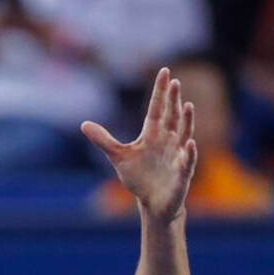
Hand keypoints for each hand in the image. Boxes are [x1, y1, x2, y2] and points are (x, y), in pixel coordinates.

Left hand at [82, 68, 197, 221]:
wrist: (152, 202)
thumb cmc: (138, 176)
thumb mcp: (118, 156)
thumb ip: (103, 140)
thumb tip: (83, 124)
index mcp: (152, 135)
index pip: (157, 109)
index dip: (161, 92)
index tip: (165, 72)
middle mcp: (168, 141)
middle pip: (171, 117)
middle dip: (173, 100)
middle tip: (175, 82)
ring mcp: (177, 156)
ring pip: (183, 134)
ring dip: (186, 121)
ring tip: (187, 105)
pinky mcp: (182, 173)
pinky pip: (187, 161)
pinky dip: (189, 153)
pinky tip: (189, 143)